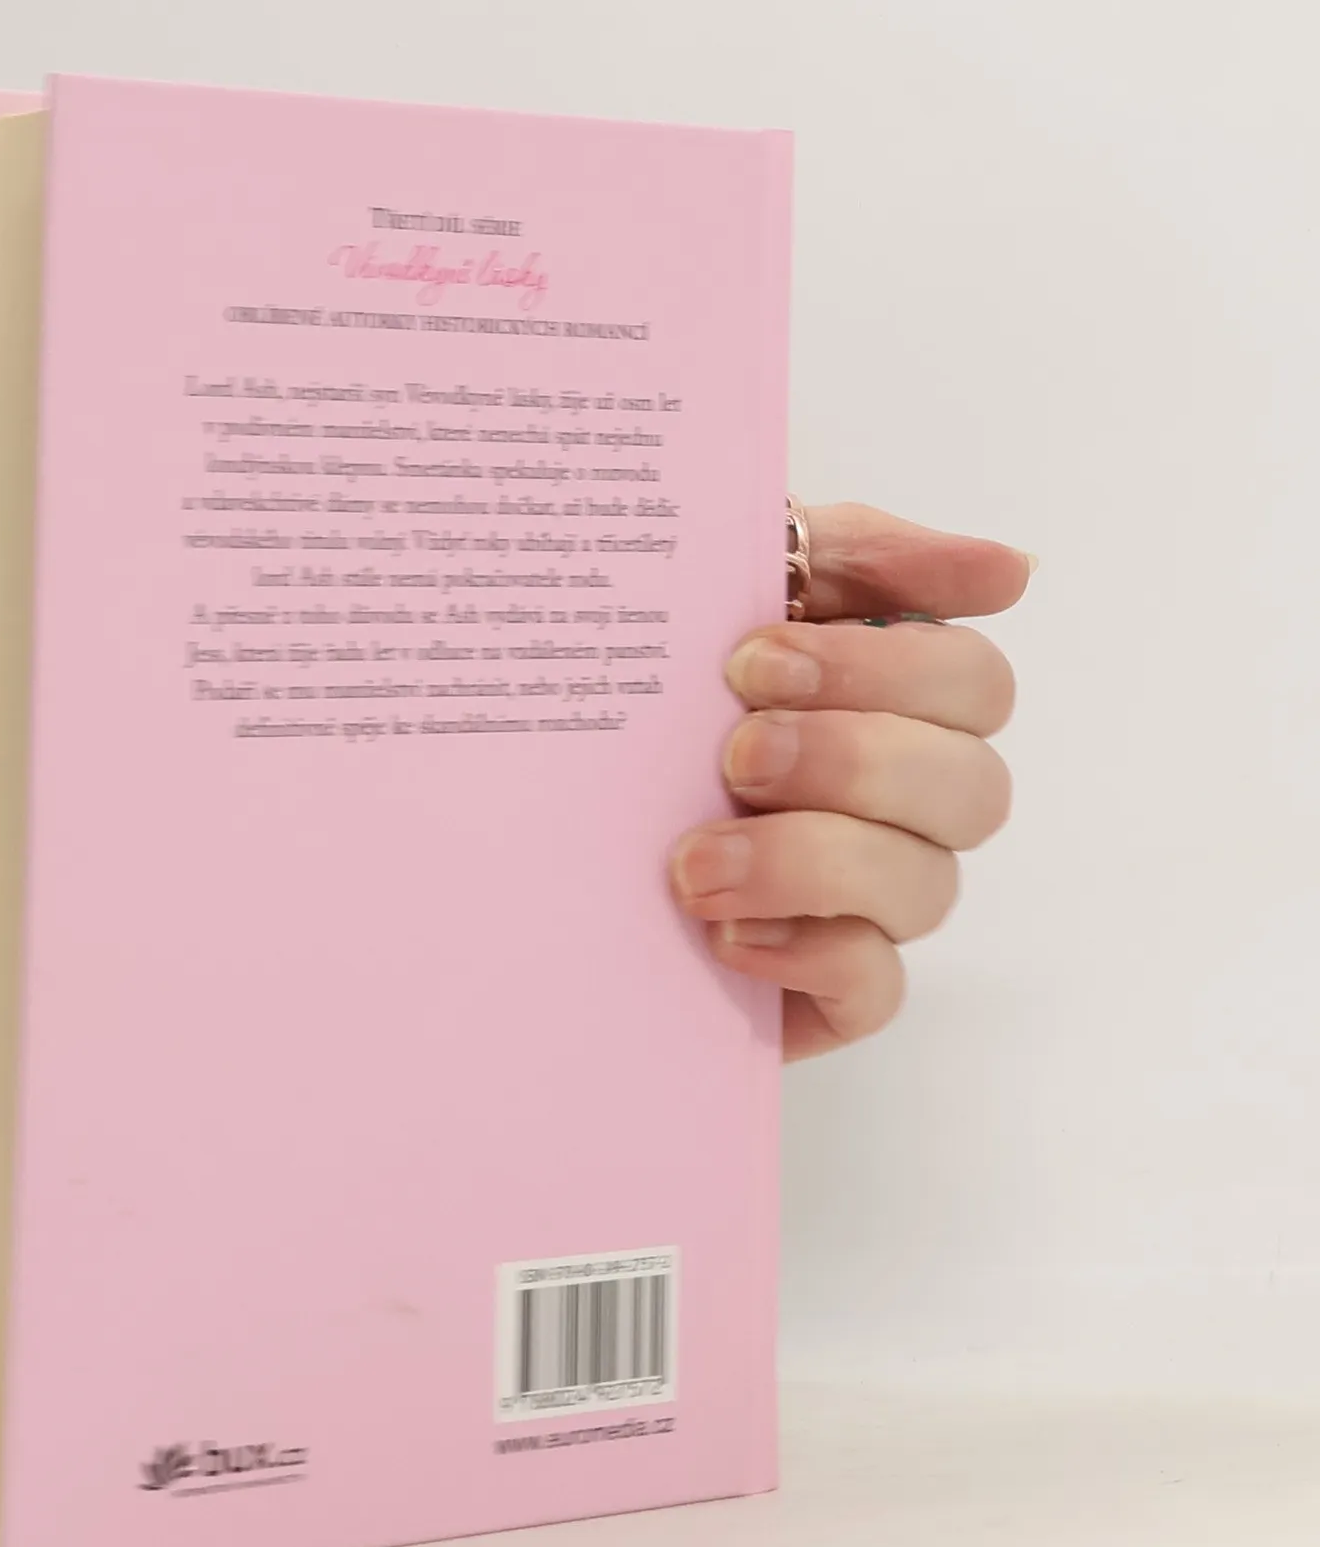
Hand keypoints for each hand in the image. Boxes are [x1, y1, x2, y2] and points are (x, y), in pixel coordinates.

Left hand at [669, 502, 1031, 1060]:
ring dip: (810, 861)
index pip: (972, 683)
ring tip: (694, 859)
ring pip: (928, 887)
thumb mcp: (724, 583)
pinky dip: (808, 953)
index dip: (883, 667)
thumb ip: (855, 555)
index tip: (753, 660)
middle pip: (971, 786)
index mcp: (894, 700)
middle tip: (734, 754)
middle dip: (851, 760)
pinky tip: (724, 934)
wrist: (532, 816)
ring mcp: (871, 902)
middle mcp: (902, 803)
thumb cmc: (645, 690)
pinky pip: (877, 988)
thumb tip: (1013, 570)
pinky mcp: (826, 991)